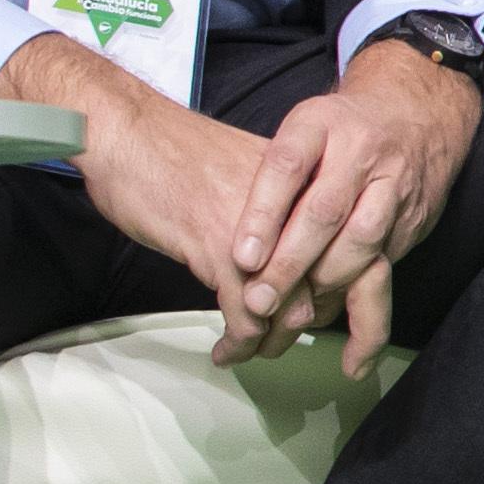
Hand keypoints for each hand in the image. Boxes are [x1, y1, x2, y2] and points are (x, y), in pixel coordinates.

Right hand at [20, 28, 471, 375]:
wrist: (129, 133)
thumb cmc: (177, 156)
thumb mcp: (246, 183)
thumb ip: (276, 217)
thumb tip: (289, 264)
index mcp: (309, 188)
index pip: (353, 253)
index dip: (345, 299)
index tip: (322, 322)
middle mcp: (298, 209)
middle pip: (330, 285)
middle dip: (311, 326)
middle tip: (281, 344)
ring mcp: (263, 232)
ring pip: (290, 306)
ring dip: (272, 340)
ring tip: (251, 350)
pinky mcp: (221, 251)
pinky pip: (244, 314)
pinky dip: (238, 341)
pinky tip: (223, 351)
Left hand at [219, 44, 480, 374]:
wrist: (419, 113)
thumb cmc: (340, 132)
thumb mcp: (301, 131)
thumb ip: (273, 177)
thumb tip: (235, 249)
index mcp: (321, 123)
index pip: (286, 166)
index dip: (263, 214)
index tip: (241, 259)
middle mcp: (361, 150)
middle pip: (324, 212)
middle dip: (290, 263)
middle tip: (258, 302)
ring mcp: (394, 183)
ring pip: (361, 240)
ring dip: (324, 280)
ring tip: (293, 312)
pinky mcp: (416, 215)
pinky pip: (385, 258)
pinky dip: (355, 287)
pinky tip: (328, 306)